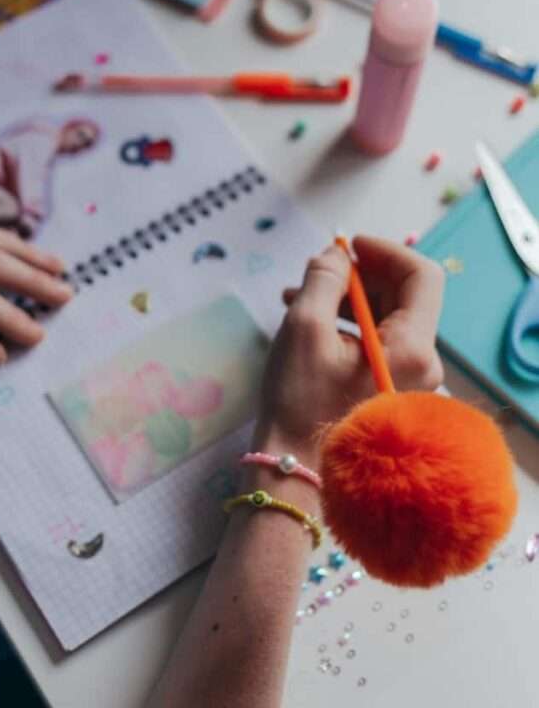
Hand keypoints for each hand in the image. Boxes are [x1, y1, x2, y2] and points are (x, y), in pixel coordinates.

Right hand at [254, 236, 444, 456]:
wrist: (294, 470)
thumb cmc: (300, 402)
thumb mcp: (304, 328)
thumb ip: (323, 279)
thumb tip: (335, 255)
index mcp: (413, 347)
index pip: (421, 276)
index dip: (384, 251)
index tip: (347, 246)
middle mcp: (423, 364)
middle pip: (403, 295)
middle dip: (360, 275)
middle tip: (318, 269)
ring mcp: (409, 380)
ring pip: (387, 317)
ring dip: (348, 298)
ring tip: (300, 295)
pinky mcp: (390, 390)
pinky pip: (378, 342)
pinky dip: (348, 323)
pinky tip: (309, 321)